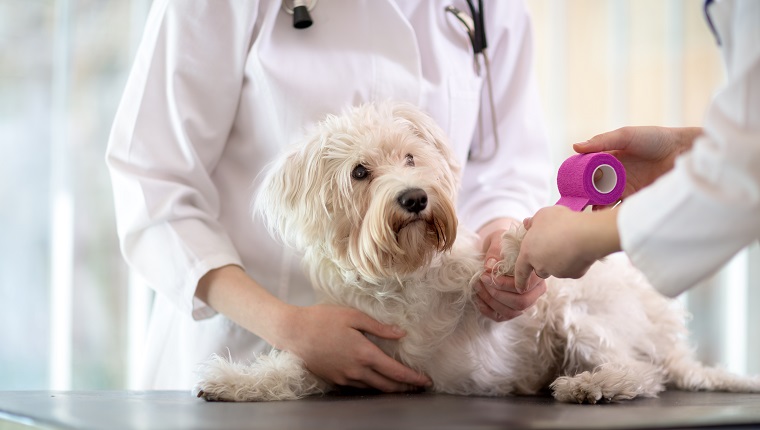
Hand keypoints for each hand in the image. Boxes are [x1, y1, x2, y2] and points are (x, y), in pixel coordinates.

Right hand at [195, 266, 430, 392]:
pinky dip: (370, 386)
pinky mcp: (333, 380)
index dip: (412, 378)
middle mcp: (356, 370)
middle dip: (404, 388)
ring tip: (400, 385)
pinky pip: (357, 387)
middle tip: (417, 386)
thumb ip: (378, 327)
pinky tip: (374, 381)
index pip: (395, 371)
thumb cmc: (322, 319)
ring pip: (372, 389)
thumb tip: (401, 334)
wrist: (292, 332)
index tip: (425, 381)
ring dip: (388, 388)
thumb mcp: (353, 316)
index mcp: (364, 353)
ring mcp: (344, 378)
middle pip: (386, 385)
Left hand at [474, 227, 546, 321]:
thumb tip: (490, 266)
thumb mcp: (499, 240)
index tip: (486, 273)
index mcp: (537, 274)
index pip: (527, 285)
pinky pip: (500, 317)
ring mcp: (525, 303)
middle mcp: (535, 291)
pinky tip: (477, 297)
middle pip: (521, 303)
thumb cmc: (502, 244)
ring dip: (490, 301)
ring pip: (511, 312)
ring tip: (477, 286)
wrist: (498, 251)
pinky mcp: (512, 310)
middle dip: (497, 293)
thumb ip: (496, 250)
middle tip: (482, 280)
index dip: (505, 283)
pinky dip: (486, 309)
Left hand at [514, 206, 621, 290]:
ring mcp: (558, 272)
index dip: (519, 280)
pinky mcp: (574, 274)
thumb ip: (533, 222)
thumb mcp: (542, 215)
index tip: (519, 289)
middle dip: (543, 263)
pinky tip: (579, 249)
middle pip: (539, 269)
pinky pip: (572, 269)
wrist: (586, 234)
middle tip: (552, 248)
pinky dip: (574, 262)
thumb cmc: (560, 222)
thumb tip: (528, 224)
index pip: (520, 270)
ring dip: (559, 261)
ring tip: (568, 244)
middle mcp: (541, 266)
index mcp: (528, 253)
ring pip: (556, 269)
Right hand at [575, 126, 700, 207]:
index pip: (587, 174)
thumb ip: (602, 141)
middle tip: (574, 208)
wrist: (684, 151)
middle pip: (593, 192)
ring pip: (605, 204)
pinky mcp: (637, 201)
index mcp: (608, 161)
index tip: (567, 190)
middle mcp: (615, 177)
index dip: (577, 182)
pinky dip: (612, 216)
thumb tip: (575, 147)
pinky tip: (604, 220)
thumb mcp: (626, 135)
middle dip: (583, 200)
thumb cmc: (655, 139)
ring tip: (586, 217)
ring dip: (595, 210)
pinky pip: (621, 211)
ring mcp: (626, 190)